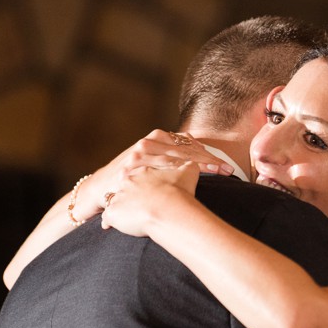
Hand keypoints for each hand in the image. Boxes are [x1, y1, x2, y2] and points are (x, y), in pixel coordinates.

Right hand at [72, 130, 231, 222]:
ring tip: (219, 172)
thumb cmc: (130, 178)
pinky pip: (162, 167)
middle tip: (229, 169)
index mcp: (156, 138)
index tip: (227, 166)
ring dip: (201, 164)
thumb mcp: (150, 163)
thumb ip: (170, 157)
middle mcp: (149, 142)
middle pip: (186, 148)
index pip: (189, 145)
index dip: (208, 155)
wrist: (98, 189)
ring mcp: (141, 153)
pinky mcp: (134, 165)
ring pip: (177, 156)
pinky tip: (193, 178)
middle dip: (209, 159)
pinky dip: (179, 172)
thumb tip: (194, 152)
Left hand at [100, 161, 200, 236]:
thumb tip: (196, 162)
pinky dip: (109, 221)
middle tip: (135, 203)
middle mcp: (128, 181)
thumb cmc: (180, 192)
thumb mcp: (189, 172)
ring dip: (119, 207)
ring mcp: (119, 196)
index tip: (147, 192)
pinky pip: (107, 217)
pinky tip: (110, 227)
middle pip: (124, 185)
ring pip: (113, 200)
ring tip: (123, 216)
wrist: (168, 209)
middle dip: (129, 194)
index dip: (143, 183)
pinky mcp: (113, 212)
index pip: (139, 174)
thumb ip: (190, 165)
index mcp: (143, 171)